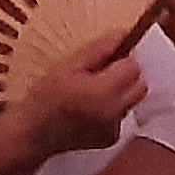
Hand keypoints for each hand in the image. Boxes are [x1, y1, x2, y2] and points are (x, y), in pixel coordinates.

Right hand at [16, 38, 149, 158]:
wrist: (33, 134)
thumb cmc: (45, 96)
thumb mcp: (67, 66)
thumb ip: (98, 50)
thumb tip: (123, 35)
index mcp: (103, 92)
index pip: (134, 68)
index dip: (123, 59)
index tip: (108, 59)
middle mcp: (113, 113)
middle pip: (141, 87)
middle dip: (128, 76)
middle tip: (104, 73)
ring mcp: (113, 129)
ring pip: (131, 102)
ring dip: (119, 93)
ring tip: (91, 92)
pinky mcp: (110, 139)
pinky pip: (120, 117)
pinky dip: (110, 110)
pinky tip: (88, 109)